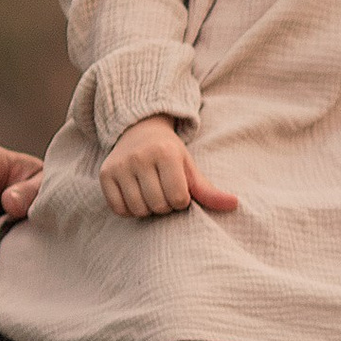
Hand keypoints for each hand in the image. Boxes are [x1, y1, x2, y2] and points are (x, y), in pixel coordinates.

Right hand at [99, 115, 241, 221]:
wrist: (139, 130)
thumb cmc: (170, 153)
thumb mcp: (190, 167)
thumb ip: (209, 190)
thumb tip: (235, 205)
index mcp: (166, 153)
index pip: (178, 199)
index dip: (181, 201)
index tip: (179, 190)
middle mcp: (141, 157)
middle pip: (158, 206)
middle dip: (164, 206)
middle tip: (164, 193)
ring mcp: (120, 165)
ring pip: (138, 209)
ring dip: (147, 209)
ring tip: (151, 194)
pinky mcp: (105, 174)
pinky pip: (118, 209)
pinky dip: (129, 209)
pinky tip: (135, 196)